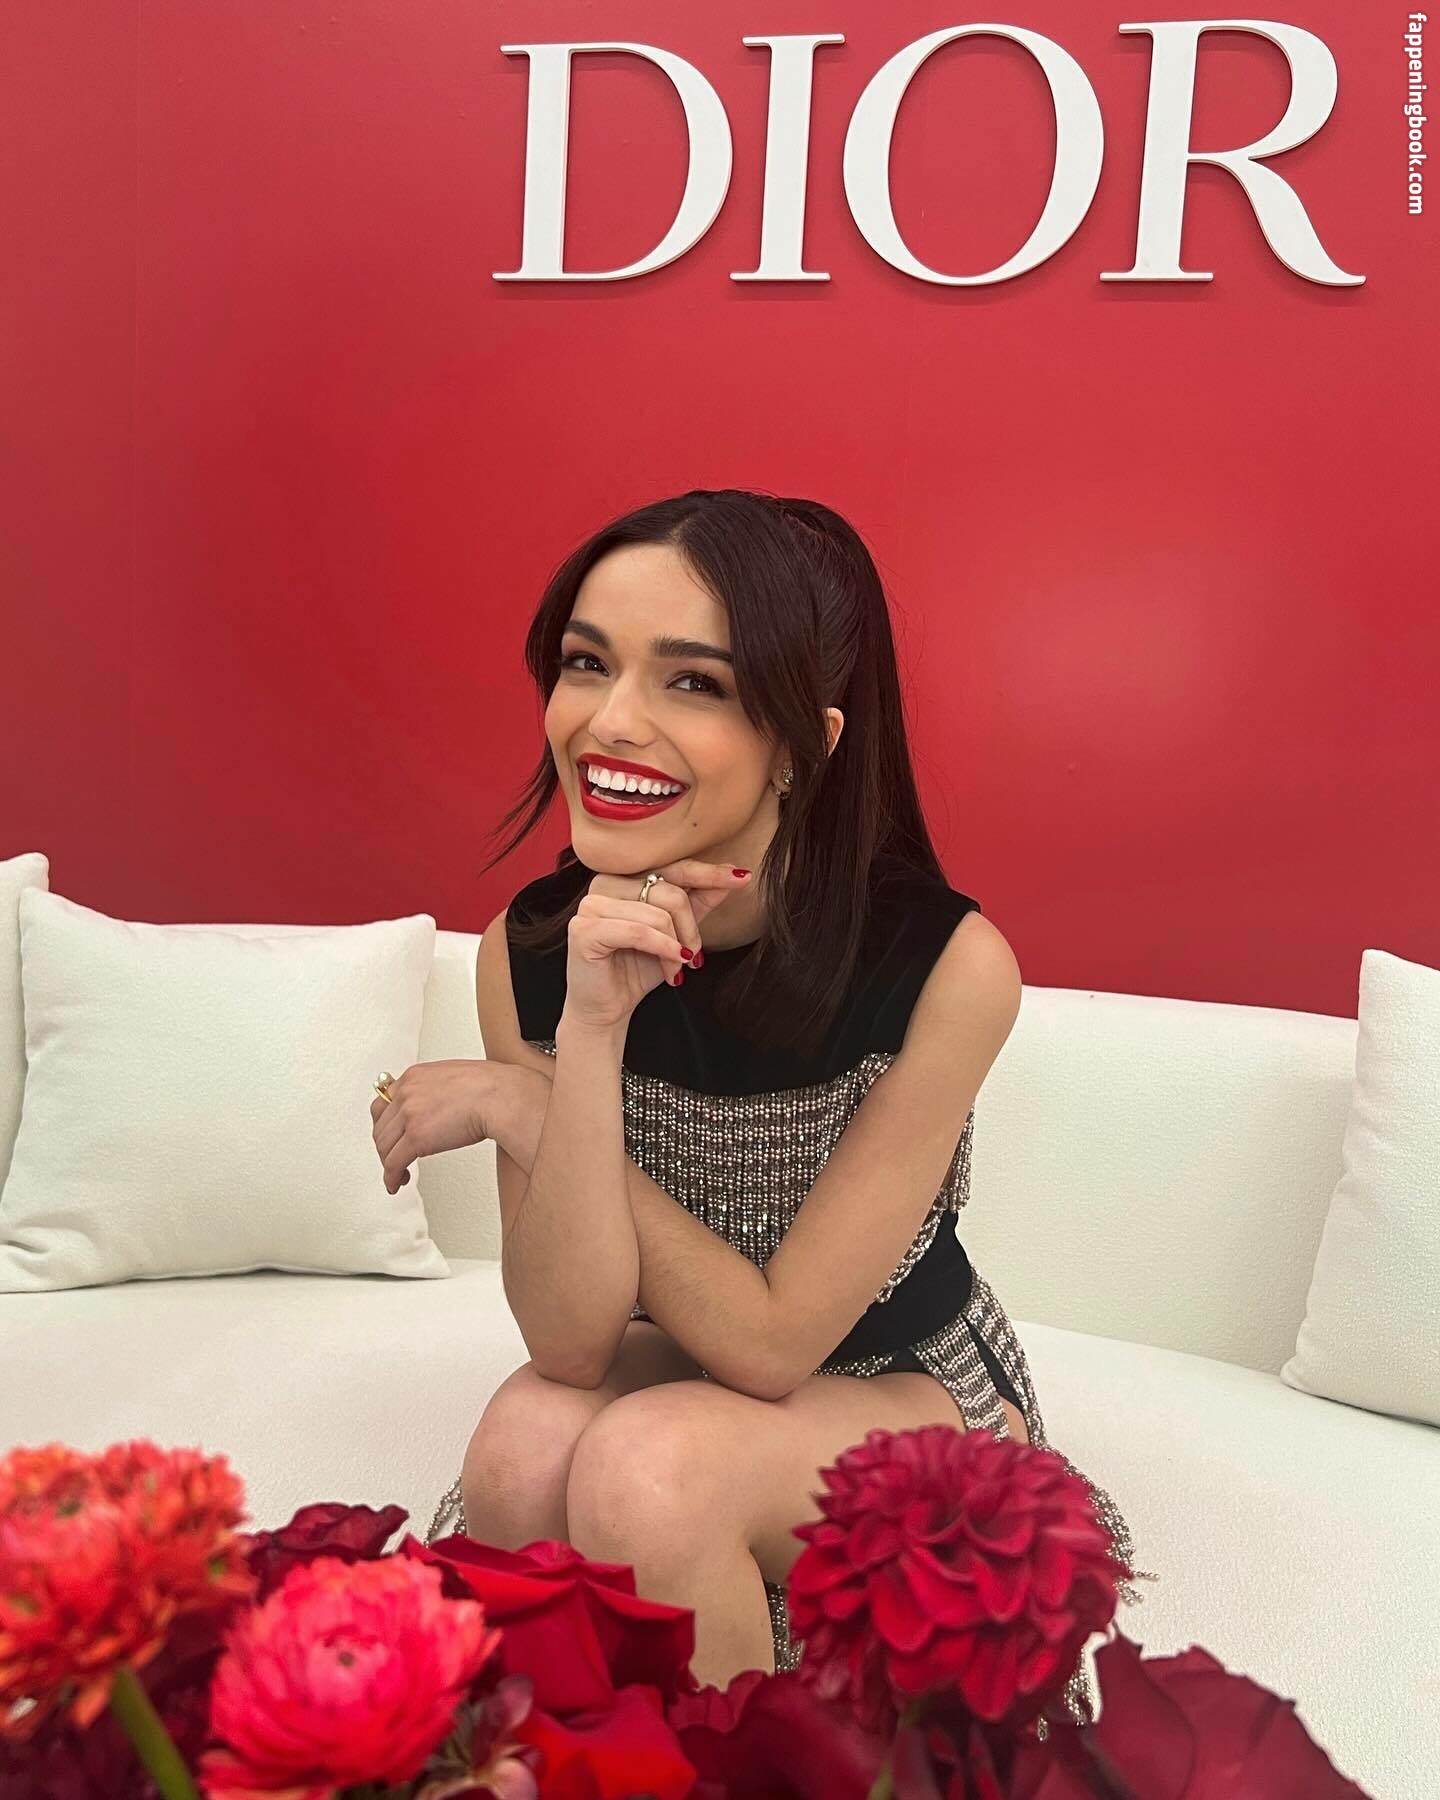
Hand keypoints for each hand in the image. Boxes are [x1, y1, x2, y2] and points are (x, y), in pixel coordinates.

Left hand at [369, 1058, 502, 1195]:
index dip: (384, 1124)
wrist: (501, 1097)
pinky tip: (396, 1183)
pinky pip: (393, 1163)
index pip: (383, 1102)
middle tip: (395, 1158)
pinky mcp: (416, 1137)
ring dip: (388, 1164)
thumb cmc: (491, 1088)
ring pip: (384, 1147)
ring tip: (399, 1174)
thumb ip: (436, 1088)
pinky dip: (391, 1177)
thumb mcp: (454, 1076)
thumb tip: (435, 1105)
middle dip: (385, 1146)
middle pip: (380, 1127)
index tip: (390, 1135)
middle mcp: (407, 1093)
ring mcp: (409, 1115)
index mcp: (414, 1076)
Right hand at [561, 859, 752, 1032]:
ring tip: (677, 969)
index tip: (741, 877)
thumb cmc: (637, 967)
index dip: (708, 874)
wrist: (607, 1007)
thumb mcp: (677, 932)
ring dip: (676, 948)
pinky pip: (638, 932)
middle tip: (694, 957)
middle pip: (669, 892)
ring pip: (656, 914)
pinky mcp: (584, 929)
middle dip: (690, 929)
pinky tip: (673, 968)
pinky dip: (663, 950)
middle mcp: (604, 883)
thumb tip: (734, 874)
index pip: (673, 867)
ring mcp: (590, 904)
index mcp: (624, 876)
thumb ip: (699, 901)